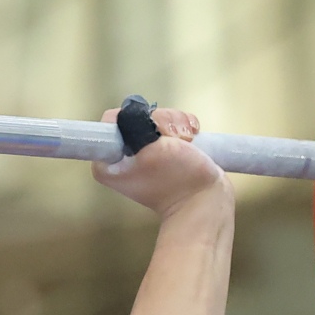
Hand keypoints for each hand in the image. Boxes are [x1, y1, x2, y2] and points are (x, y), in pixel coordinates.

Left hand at [93, 105, 231, 224]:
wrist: (206, 201)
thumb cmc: (176, 181)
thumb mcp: (149, 150)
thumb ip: (134, 127)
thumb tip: (134, 113)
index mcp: (108, 161)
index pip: (113, 120)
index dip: (134, 118)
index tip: (151, 134)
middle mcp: (124, 155)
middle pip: (140, 115)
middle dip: (162, 122)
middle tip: (174, 140)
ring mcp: (148, 151)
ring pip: (161, 117)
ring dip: (178, 125)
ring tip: (187, 143)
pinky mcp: (168, 149)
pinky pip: (175, 124)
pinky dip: (187, 127)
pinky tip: (193, 139)